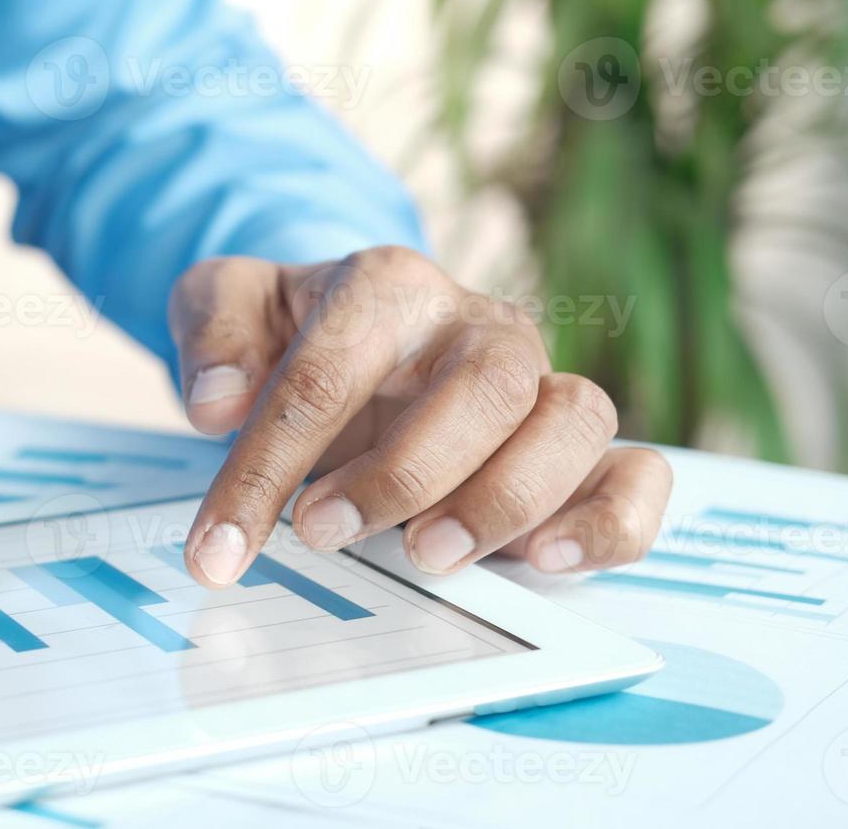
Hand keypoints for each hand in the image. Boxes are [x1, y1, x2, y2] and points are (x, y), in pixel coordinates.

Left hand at [168, 247, 671, 586]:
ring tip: (426, 558)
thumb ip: (210, 334)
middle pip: (484, 384)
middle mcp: (480, 326)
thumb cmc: (291, 329)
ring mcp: (539, 383)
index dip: (267, 465)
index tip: (219, 547)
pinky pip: (637, 472)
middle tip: (321, 534)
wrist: (349, 331)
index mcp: (388, 285)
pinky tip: (546, 561)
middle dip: (403, 472)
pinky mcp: (575, 449)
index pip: (330, 372)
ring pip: (572, 420)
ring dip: (503, 500)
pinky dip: (610, 521)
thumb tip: (216, 404)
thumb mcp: (227, 306)